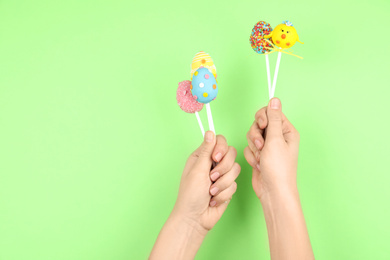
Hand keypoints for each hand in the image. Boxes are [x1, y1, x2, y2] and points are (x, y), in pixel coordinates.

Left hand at [150, 131, 239, 259]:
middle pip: (231, 154)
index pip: (220, 141)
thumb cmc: (190, 195)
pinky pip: (235, 185)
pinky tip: (214, 199)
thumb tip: (210, 132)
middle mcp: (212, 164)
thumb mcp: (197, 170)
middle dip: (223, 168)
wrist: (195, 218)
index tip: (216, 158)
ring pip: (235, 170)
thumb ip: (206, 151)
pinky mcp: (228, 187)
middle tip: (211, 178)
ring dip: (223, 184)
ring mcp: (221, 175)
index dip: (221, 148)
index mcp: (202, 156)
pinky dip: (224, 194)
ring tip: (211, 192)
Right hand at [244, 98, 313, 259]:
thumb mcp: (275, 140)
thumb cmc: (278, 168)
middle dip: (256, 135)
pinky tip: (258, 164)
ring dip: (253, 147)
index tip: (263, 127)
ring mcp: (268, 147)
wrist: (272, 191)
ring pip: (251, 135)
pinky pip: (248, 148)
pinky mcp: (259, 155)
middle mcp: (277, 137)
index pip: (270, 112)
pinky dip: (251, 156)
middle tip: (261, 146)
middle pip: (258, 123)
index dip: (263, 118)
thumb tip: (275, 99)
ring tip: (260, 158)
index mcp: (286, 131)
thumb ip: (272, 119)